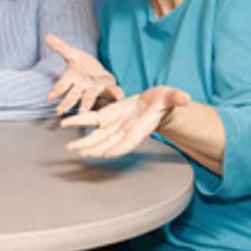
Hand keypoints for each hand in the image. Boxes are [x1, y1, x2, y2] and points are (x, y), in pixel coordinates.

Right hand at [45, 34, 123, 114]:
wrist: (99, 75)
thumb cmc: (82, 66)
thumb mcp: (72, 54)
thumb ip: (60, 46)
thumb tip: (47, 36)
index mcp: (72, 78)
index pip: (61, 86)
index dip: (54, 91)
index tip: (48, 99)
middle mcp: (82, 87)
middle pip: (73, 96)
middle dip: (66, 103)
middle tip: (59, 111)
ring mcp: (95, 89)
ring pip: (89, 99)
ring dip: (86, 106)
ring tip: (82, 113)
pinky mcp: (108, 88)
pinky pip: (112, 91)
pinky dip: (116, 94)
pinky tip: (120, 96)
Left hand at [58, 85, 190, 158]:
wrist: (153, 102)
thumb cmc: (164, 100)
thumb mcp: (171, 96)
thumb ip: (177, 97)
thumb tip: (186, 98)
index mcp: (139, 129)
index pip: (129, 142)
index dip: (119, 148)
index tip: (109, 153)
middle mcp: (124, 131)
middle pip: (108, 144)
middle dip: (94, 149)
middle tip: (81, 154)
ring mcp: (113, 126)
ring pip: (95, 137)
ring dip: (83, 143)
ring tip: (69, 148)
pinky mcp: (105, 117)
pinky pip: (89, 121)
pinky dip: (78, 121)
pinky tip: (64, 124)